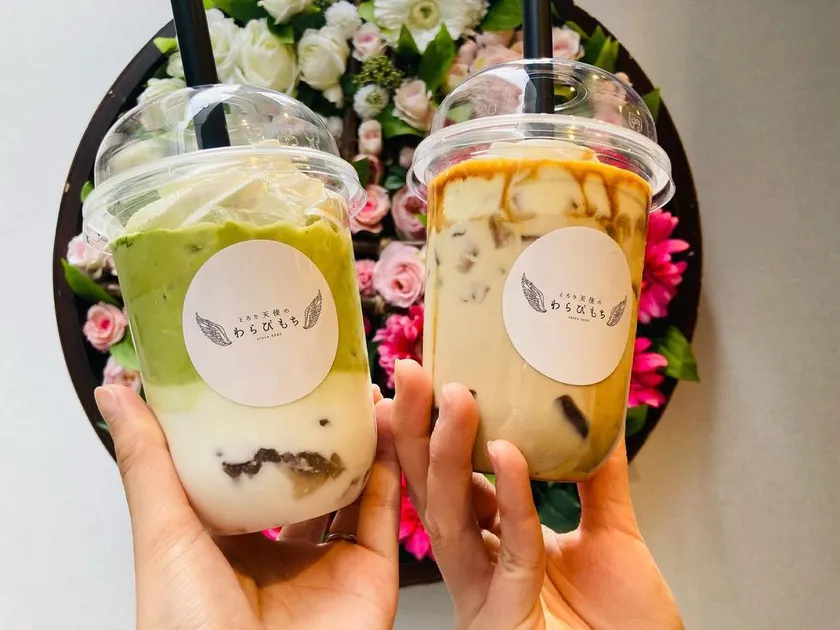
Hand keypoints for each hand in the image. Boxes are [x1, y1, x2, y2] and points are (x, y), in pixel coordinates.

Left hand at [95, 384, 399, 629]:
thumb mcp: (162, 538)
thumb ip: (147, 465)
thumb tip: (114, 391)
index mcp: (228, 547)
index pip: (249, 474)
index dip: (261, 427)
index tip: (271, 378)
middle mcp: (281, 555)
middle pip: (307, 481)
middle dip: (320, 434)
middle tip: (332, 382)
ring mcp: (329, 567)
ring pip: (354, 493)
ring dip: (364, 444)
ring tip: (368, 394)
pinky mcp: (371, 578)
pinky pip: (386, 518)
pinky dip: (392, 474)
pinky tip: (390, 431)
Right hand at [388, 359, 683, 629]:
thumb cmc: (623, 625)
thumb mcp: (611, 534)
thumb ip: (597, 478)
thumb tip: (594, 414)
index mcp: (492, 547)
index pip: (448, 481)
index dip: (428, 433)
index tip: (423, 382)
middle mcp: (477, 568)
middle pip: (431, 492)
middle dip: (416, 430)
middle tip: (412, 374)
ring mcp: (484, 595)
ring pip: (449, 517)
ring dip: (447, 453)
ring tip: (453, 398)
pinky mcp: (506, 618)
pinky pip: (510, 549)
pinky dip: (510, 498)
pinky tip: (508, 454)